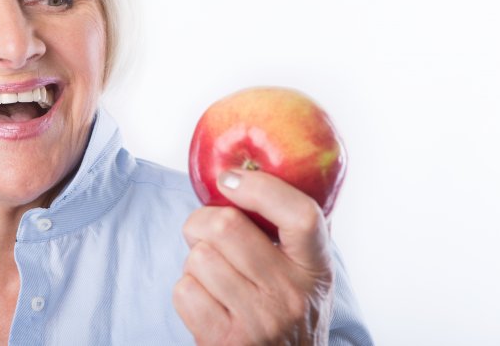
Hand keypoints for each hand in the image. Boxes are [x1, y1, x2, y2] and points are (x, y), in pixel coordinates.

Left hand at [173, 170, 333, 345]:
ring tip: (214, 275)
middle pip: (226, 227)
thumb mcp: (306, 272)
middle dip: (202, 222)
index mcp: (315, 268)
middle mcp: (291, 295)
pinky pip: (184, 290)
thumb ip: (287, 230)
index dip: (261, 187)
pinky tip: (208, 301)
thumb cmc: (287, 311)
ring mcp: (259, 321)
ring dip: (196, 261)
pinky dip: (187, 290)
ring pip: (199, 258)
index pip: (301, 215)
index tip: (230, 178)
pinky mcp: (224, 342)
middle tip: (206, 233)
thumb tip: (238, 171)